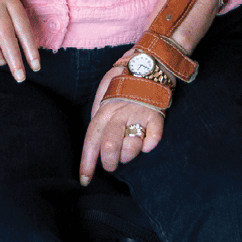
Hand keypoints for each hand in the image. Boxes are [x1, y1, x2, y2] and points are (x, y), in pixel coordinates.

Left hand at [79, 61, 164, 185]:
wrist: (150, 60)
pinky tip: (146, 138)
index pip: (91, 139)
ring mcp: (139, 114)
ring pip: (131, 148)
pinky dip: (149, 144)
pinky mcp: (157, 115)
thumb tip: (95, 136)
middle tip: (112, 163)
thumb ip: (98, 112)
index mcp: (104, 108)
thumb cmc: (125, 78)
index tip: (84, 180)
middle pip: (109, 148)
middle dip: (109, 162)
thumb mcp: (105, 90)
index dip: (87, 162)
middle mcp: (120, 112)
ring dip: (130, 153)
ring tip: (131, 144)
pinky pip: (153, 140)